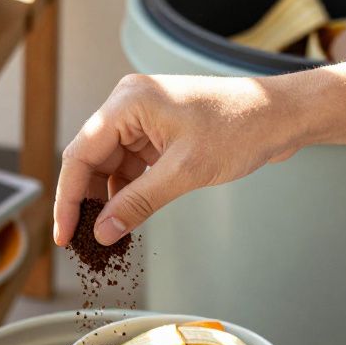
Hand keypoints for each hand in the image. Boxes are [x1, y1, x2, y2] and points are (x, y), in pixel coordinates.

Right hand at [53, 74, 302, 246]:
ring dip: (110, 199)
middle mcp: (129, 105)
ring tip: (109, 235)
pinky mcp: (159, 131)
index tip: (63, 234)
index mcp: (128, 102)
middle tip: (84, 242)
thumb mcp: (184, 172)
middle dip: (88, 202)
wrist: (281, 115)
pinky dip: (129, 191)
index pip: (79, 154)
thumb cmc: (241, 127)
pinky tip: (129, 216)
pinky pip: (132, 165)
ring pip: (111, 165)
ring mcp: (144, 118)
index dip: (68, 199)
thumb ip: (138, 203)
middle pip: (91, 160)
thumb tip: (103, 232)